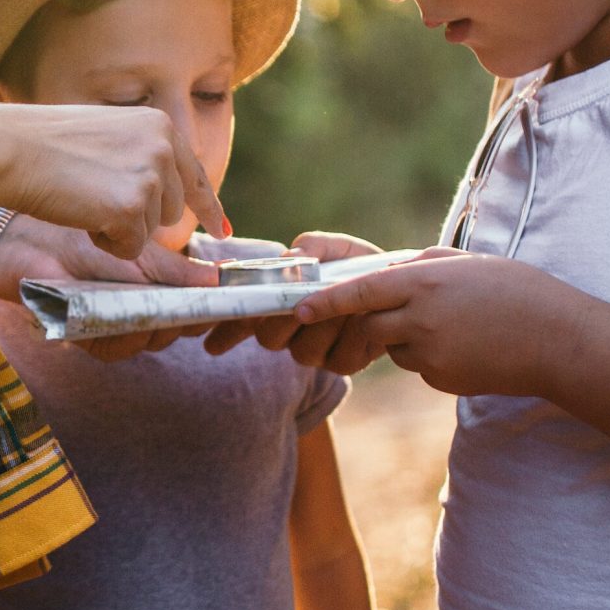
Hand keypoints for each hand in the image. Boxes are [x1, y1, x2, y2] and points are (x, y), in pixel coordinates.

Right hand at [0, 104, 226, 260]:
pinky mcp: (132, 208)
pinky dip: (105, 242)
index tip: (221, 229)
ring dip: (119, 228)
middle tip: (94, 198)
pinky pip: (130, 247)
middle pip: (171, 211)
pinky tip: (81, 215)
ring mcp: (151, 178)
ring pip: (150, 231)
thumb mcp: (109, 134)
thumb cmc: (46, 143)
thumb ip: (142, 155)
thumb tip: (166, 188)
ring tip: (83, 199)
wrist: (14, 150)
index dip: (208, 206)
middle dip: (138, 218)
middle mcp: (164, 148)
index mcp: (160, 126)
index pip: (195, 174)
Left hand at [0, 214, 220, 361]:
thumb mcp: (140, 252)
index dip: (207, 310)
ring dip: (150, 327)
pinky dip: (121, 336)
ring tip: (139, 305)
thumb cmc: (84, 239)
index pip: (192, 306)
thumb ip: (178, 272)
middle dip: (180, 321)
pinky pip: (118, 349)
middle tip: (176, 306)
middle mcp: (141, 307)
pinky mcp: (92, 339)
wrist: (32, 246)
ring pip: (150, 342)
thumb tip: (220, 281)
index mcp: (157, 284)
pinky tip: (115, 319)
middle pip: (176, 329)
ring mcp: (118, 324)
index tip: (221, 305)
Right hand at [203, 232, 384, 362]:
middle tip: (304, 301)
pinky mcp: (342, 363)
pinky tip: (365, 319)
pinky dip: (354, 335)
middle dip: (288, 319)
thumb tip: (294, 254)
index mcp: (276, 304)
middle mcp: (288, 332)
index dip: (223, 332)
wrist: (399, 284)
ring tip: (349, 304)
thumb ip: (315, 245)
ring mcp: (314, 351)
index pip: (239, 321)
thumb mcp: (338, 247)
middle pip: (269, 338)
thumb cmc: (359, 265)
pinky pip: (338, 358)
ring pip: (303, 351)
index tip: (211, 342)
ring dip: (327, 325)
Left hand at [288, 250, 593, 395]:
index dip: (326, 302)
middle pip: (369, 325)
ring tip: (455, 327)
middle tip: (395, 317)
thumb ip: (421, 268)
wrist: (560, 340)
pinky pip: (420, 367)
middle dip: (371, 323)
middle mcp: (422, 319)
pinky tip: (469, 347)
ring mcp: (432, 354)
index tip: (300, 308)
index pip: (360, 292)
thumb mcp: (467, 265)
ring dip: (407, 339)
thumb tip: (385, 272)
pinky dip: (432, 357)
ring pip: (395, 348)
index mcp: (425, 282)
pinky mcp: (443, 379)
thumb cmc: (518, 292)